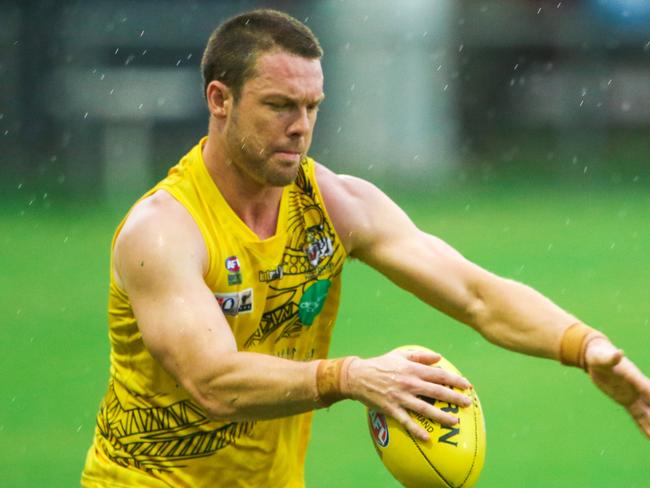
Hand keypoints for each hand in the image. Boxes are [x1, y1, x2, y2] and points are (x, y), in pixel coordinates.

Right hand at [342, 347, 472, 441]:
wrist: (357, 376)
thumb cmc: (380, 364)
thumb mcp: (399, 355)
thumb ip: (420, 356)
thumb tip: (438, 357)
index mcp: (412, 370)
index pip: (438, 374)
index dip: (454, 380)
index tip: (466, 385)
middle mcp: (409, 383)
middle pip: (436, 391)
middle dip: (454, 397)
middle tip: (467, 403)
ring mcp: (400, 397)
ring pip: (425, 408)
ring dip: (441, 416)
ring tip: (455, 422)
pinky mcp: (391, 409)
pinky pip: (406, 421)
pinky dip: (416, 430)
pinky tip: (427, 438)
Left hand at [585, 338, 649, 437]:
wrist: (595, 357)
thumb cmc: (600, 355)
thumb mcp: (603, 358)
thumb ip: (611, 358)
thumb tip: (619, 353)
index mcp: (635, 378)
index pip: (648, 390)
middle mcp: (638, 388)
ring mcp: (634, 396)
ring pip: (648, 414)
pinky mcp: (627, 401)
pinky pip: (637, 416)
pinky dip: (644, 426)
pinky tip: (649, 437)